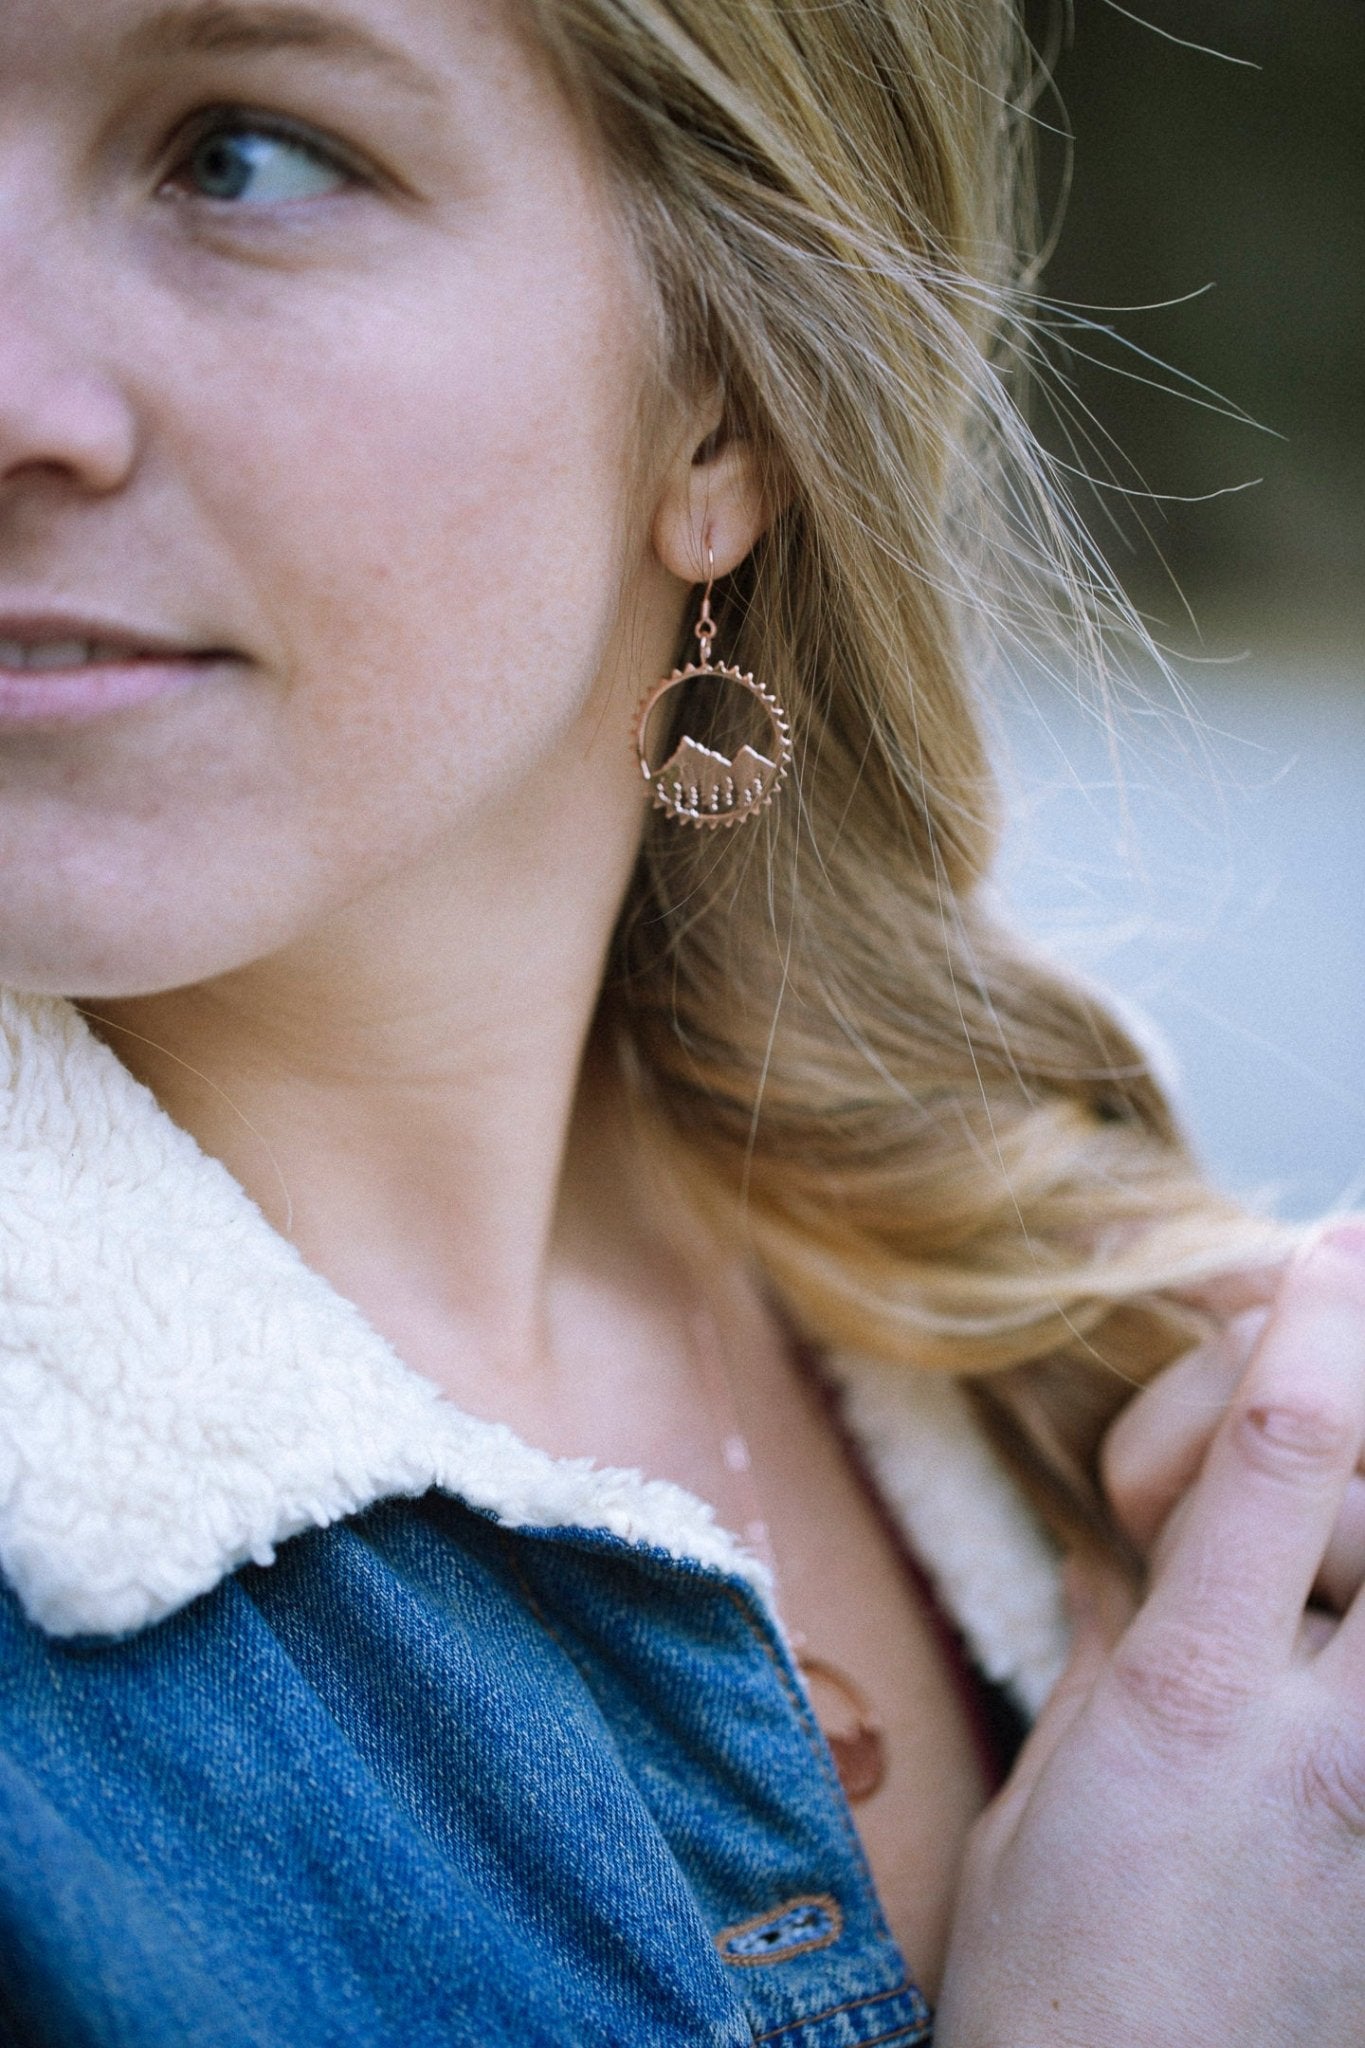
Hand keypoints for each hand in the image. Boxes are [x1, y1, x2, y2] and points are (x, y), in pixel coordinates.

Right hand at [934, 1226, 1364, 2046]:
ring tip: (1292, 1568)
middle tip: (1267, 1442)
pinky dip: (1358, 1597)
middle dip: (1349, 1417)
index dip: (1313, 1323)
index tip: (1323, 1246)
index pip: (1289, 1453)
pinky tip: (1319, 1604)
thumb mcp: (1050, 1791)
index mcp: (1192, 1703)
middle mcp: (1332, 1742)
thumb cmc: (1060, 1991)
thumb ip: (1106, 1644)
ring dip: (1359, 1532)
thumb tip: (1122, 1551)